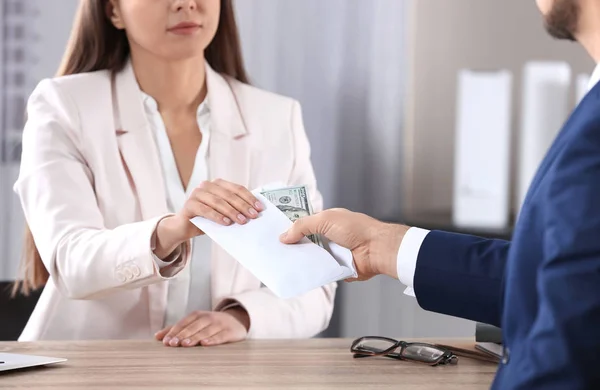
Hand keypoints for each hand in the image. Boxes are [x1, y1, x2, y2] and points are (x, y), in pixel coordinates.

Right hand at [153, 179, 262, 258]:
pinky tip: (226, 223)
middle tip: (253, 216)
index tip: (259, 208)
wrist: (184, 227)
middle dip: (243, 206)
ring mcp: (197, 193)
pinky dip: (217, 216)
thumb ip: (234, 209)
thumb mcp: (223, 212)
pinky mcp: (189, 204)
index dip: (249, 198)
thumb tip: (253, 212)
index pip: (237, 189)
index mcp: (218, 184)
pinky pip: (206, 210)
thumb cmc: (206, 219)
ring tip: (242, 221)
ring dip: (232, 212)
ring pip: (218, 202)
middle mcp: (207, 186)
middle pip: (229, 195)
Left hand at [155, 308, 249, 346]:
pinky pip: (220, 336)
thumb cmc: (211, 324)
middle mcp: (208, 318)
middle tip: (173, 344)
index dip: (174, 332)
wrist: (237, 321)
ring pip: (205, 331)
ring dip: (195, 337)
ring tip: (185, 344)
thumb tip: (157, 336)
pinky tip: (205, 344)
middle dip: (182, 335)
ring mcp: (219, 324)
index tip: (165, 342)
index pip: (184, 323)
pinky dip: (213, 340)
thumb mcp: (195, 323)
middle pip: (193, 327)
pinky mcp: (229, 332)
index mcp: (198, 315)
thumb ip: (177, 329)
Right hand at [280, 208, 408, 280]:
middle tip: (271, 251)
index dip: (289, 228)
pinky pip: (318, 271)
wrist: (376, 249)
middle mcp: (327, 237)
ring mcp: (331, 253)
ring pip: (309, 258)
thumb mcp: (325, 220)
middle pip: (303, 242)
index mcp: (326, 221)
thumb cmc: (356, 229)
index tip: (272, 233)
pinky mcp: (334, 268)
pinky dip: (310, 273)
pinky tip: (295, 275)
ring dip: (299, 261)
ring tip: (278, 264)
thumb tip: (283, 236)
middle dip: (291, 246)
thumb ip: (302, 226)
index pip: (303, 224)